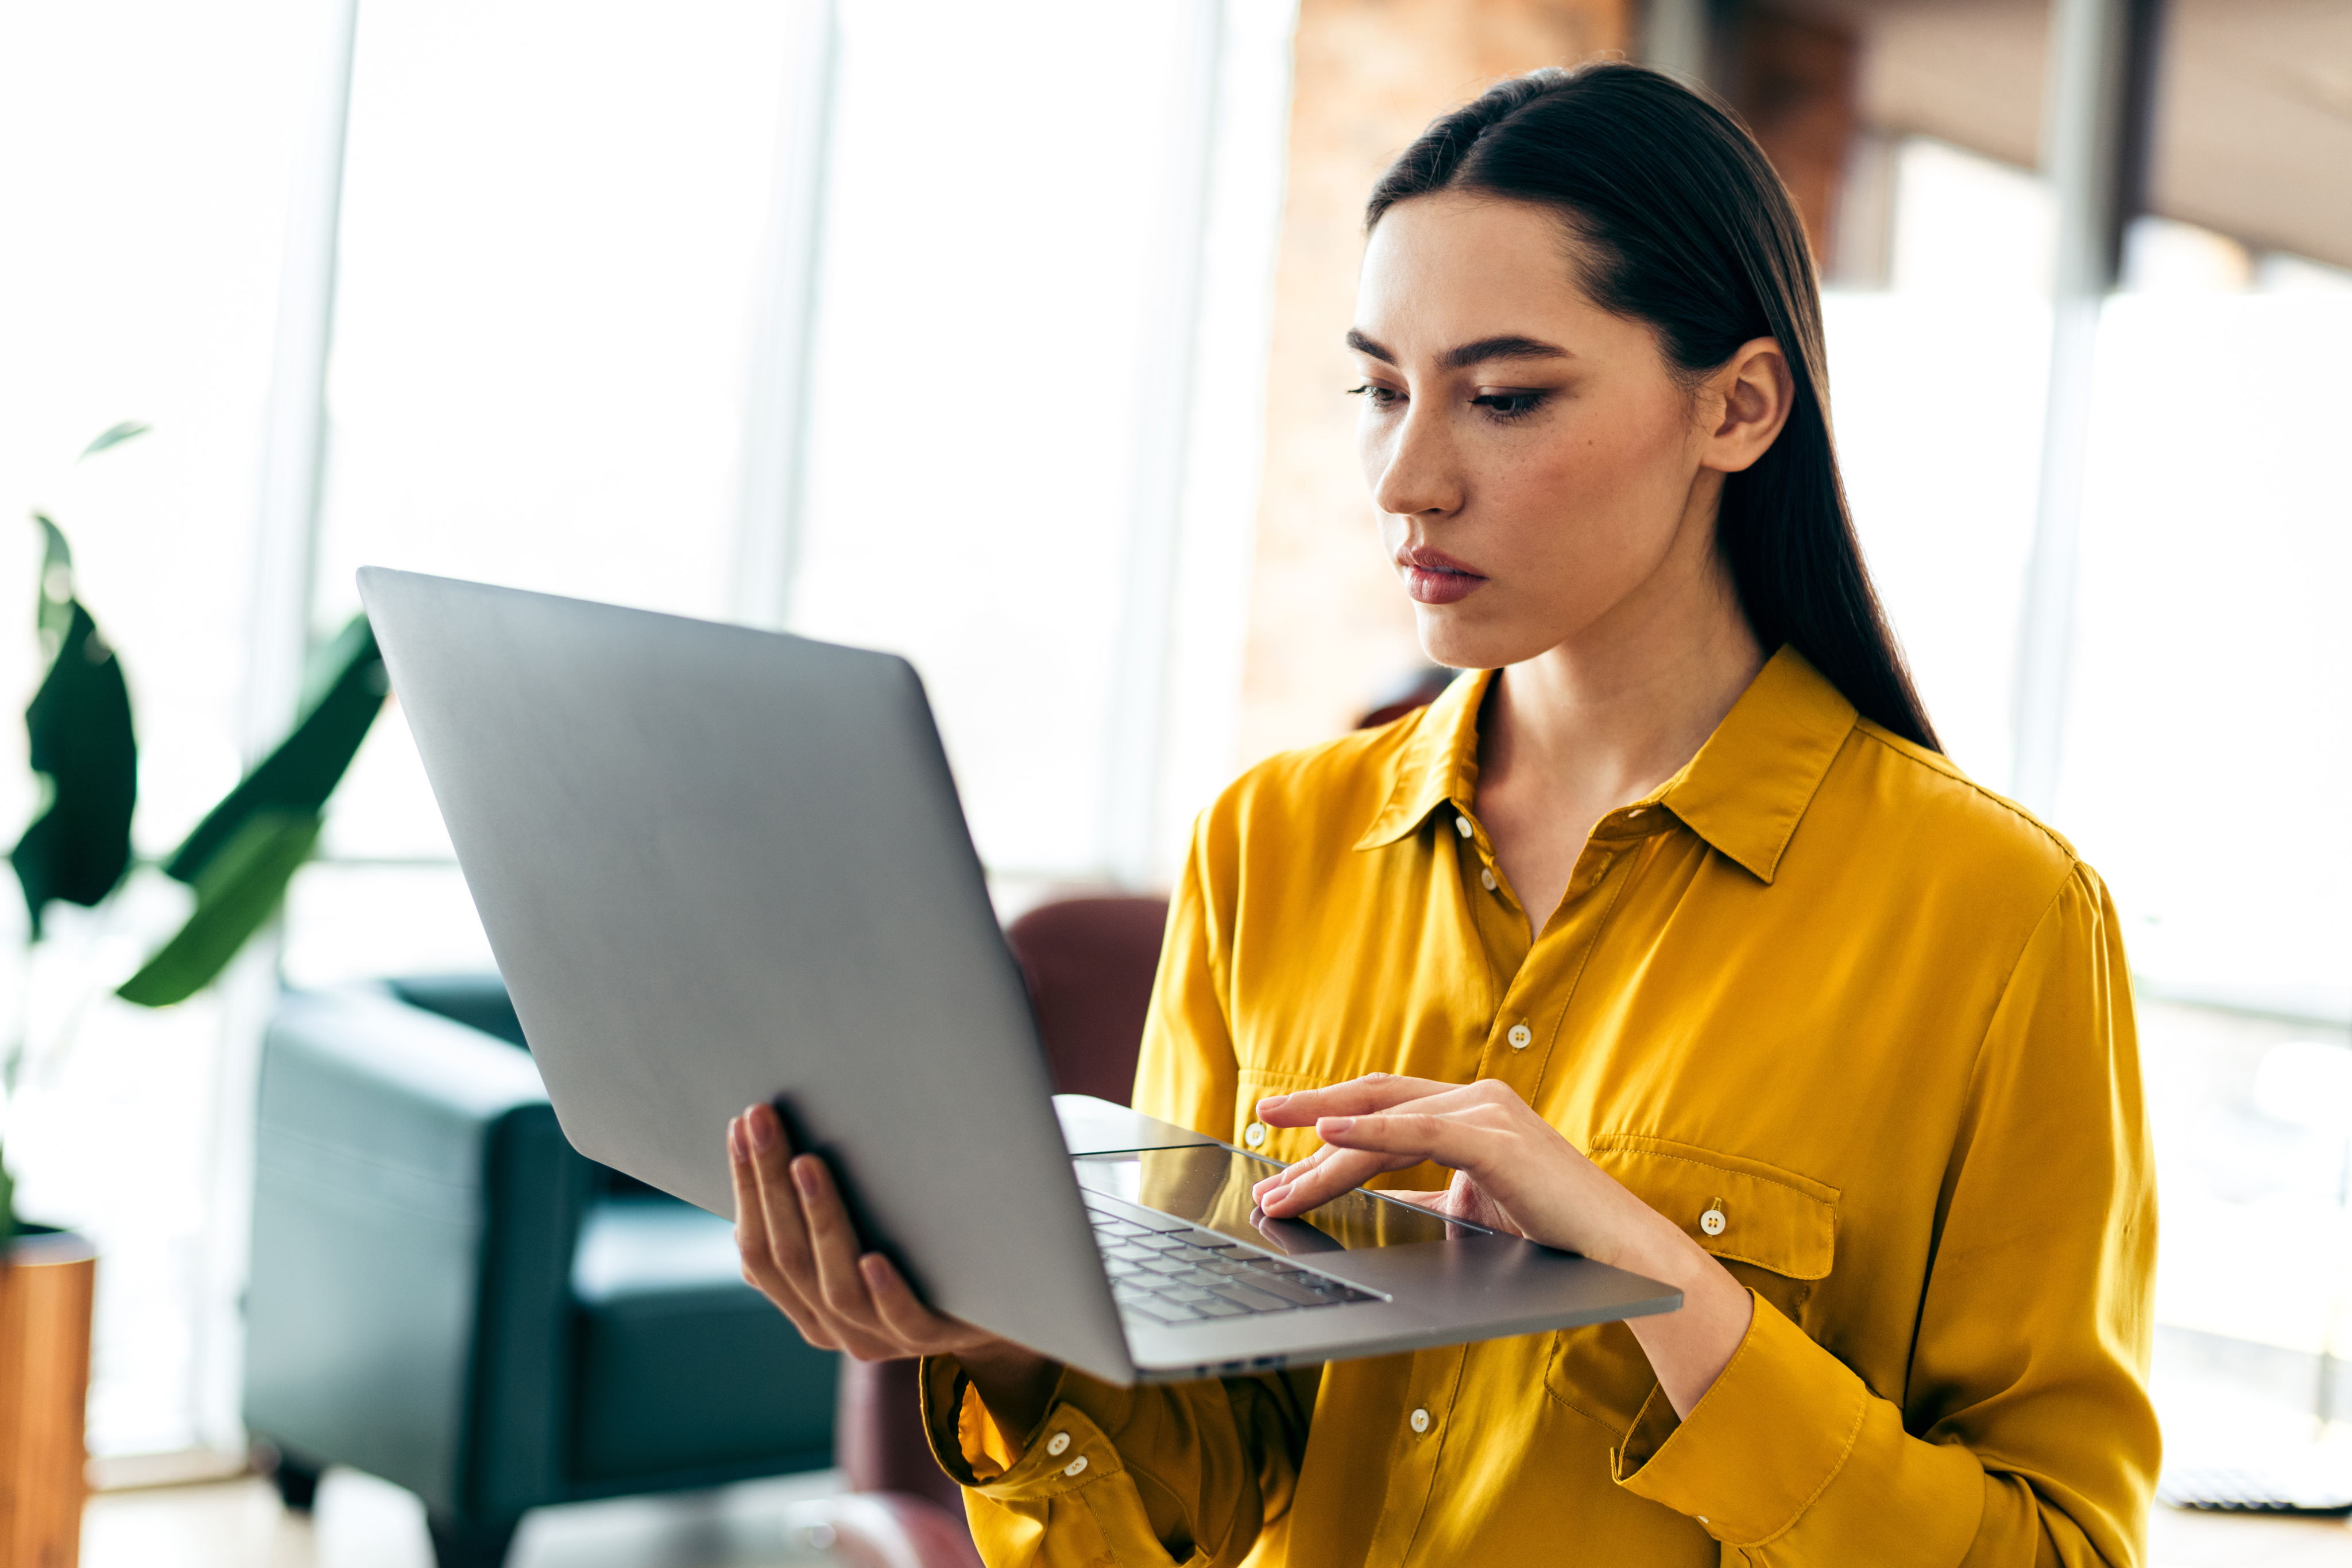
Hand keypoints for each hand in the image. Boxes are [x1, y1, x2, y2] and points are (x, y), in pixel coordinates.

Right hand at [729, 1103, 1059, 1434]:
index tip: (740, 1125)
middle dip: (770, 1183)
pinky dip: (885, 1289)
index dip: (746, 1187)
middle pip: (789, 1257)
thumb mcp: (856, 1241)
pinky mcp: (934, 1337)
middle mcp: (834, 1325)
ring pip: (837, 1286)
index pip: (758, 1248)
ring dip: (821, 1219)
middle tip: (762, 1120)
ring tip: (808, 1165)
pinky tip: (874, 1257)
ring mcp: (882, 1336)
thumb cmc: (915, 1257)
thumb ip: (810, 1228)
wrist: (1000, 1310)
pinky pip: (903, 1318)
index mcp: (805, 1304)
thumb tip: (750, 1190)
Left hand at [1250, 1074, 1753, 1416]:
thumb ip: (1426, 1199)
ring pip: (1384, 1122)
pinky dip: (1366, 1128)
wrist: (1618, 1252)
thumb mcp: (1472, 1210)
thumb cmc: (1552, 1232)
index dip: (1330, 1130)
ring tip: (1279, 1171)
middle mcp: (1476, 1099)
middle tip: (1260, 1143)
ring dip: (1323, 1149)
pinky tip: (1326, 1132)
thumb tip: (1375, 1207)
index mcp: (1470, 1112)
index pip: (1383, 1112)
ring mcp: (1486, 1112)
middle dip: (1311, 1120)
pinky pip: (1416, 1128)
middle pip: (1373, 1102)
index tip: (1283, 1162)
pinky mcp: (1494, 1137)